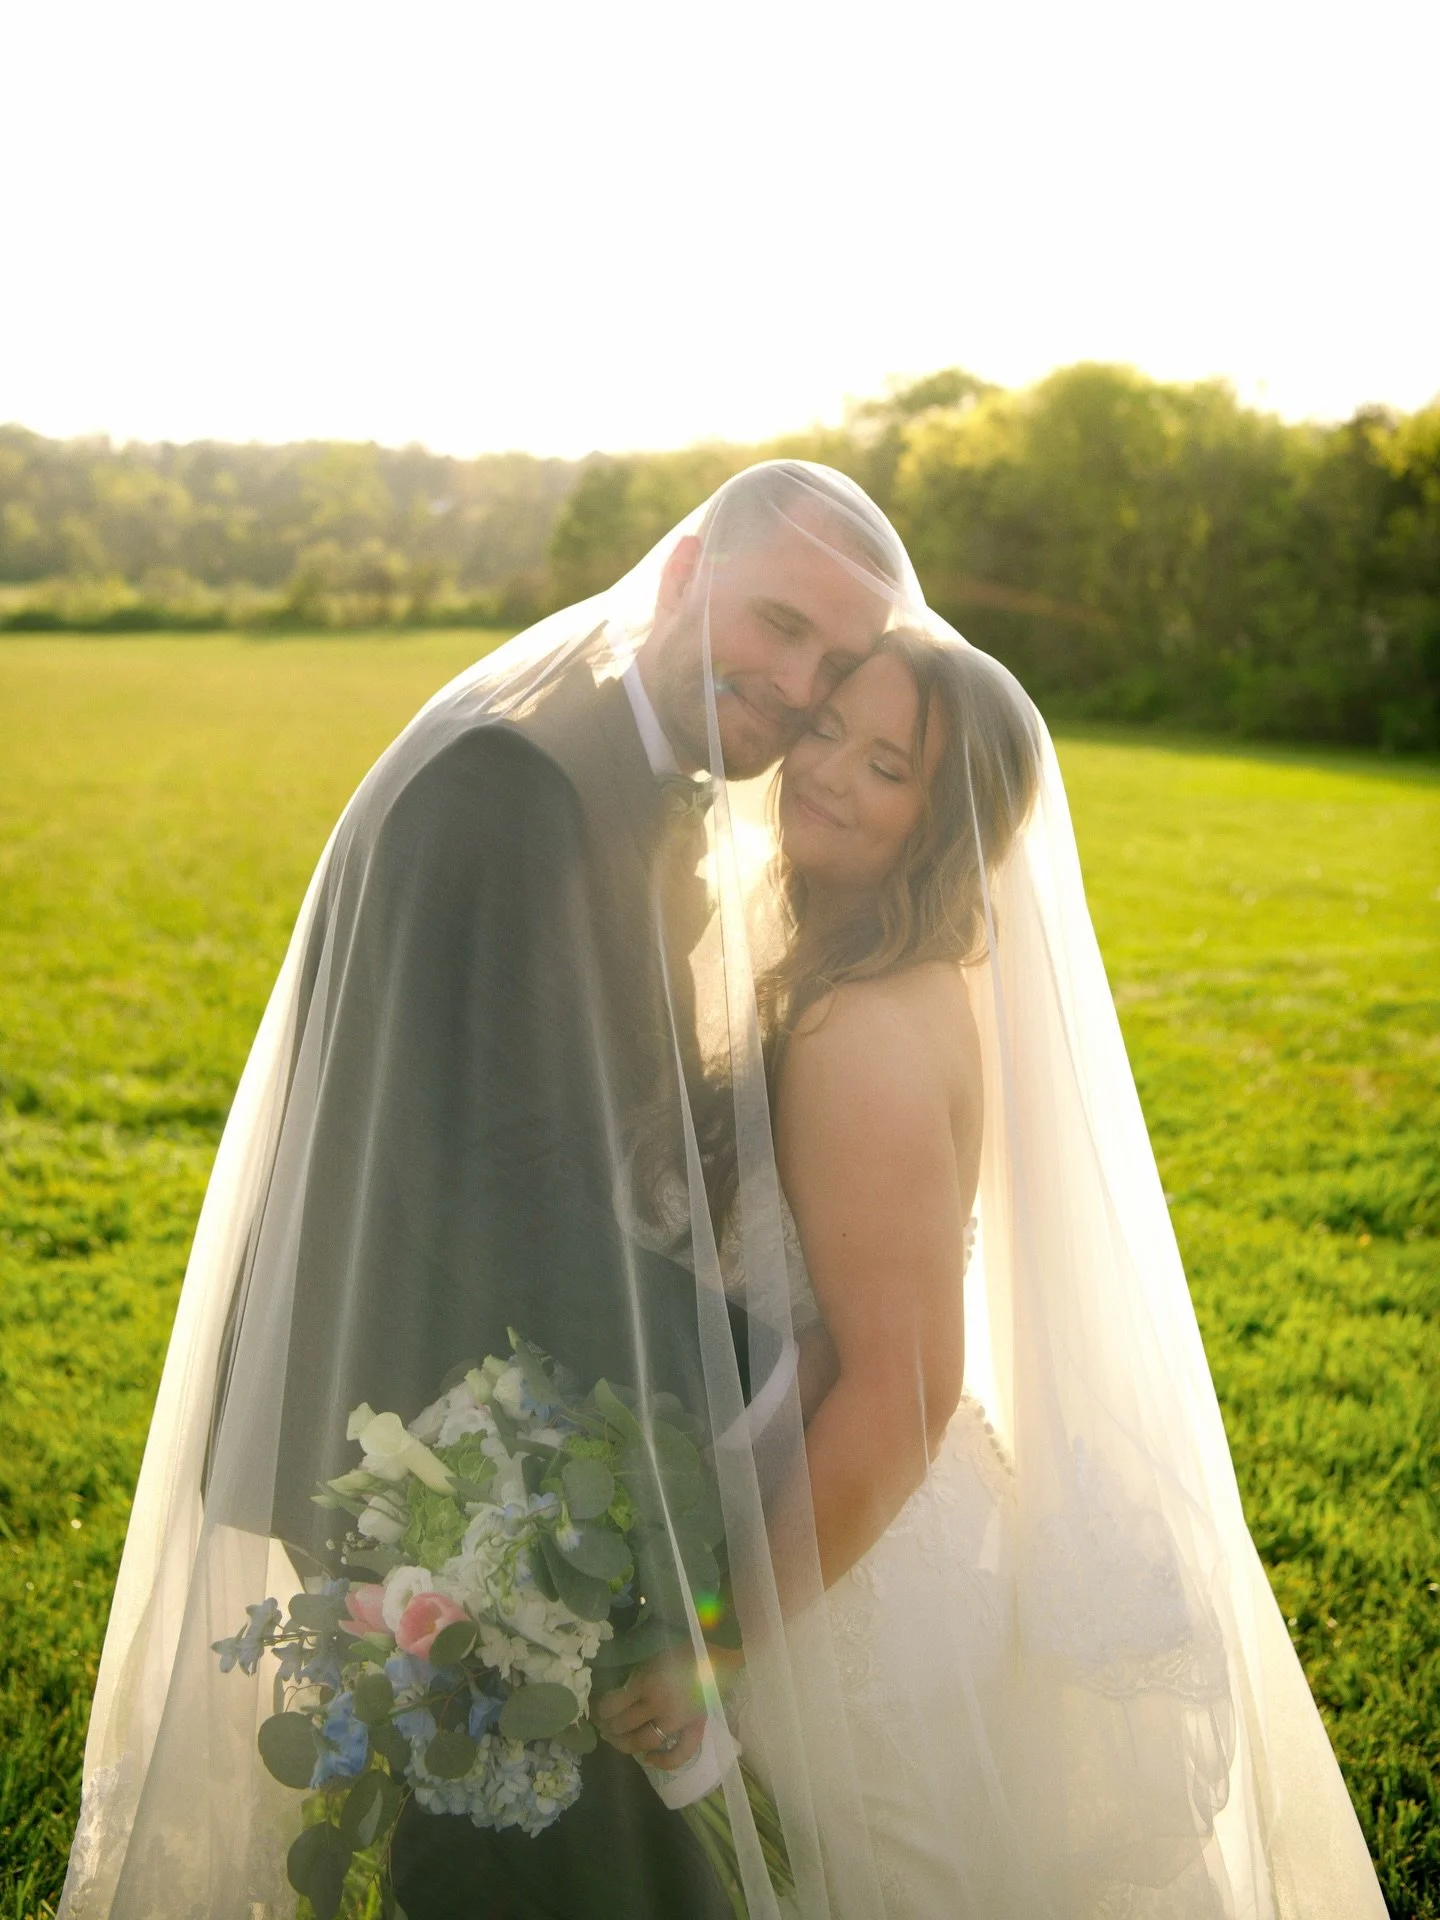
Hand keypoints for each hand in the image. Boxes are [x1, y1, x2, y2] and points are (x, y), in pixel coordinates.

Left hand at [591, 1644, 741, 1771]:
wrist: (716, 1653)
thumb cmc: (681, 1651)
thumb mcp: (651, 1659)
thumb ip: (636, 1679)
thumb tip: (617, 1697)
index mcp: (646, 1682)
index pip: (614, 1704)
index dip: (601, 1710)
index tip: (597, 1711)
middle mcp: (658, 1704)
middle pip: (624, 1724)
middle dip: (608, 1727)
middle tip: (602, 1727)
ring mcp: (677, 1720)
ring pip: (644, 1741)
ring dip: (625, 1744)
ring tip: (616, 1741)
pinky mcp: (694, 1728)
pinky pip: (679, 1753)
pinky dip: (663, 1761)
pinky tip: (648, 1759)